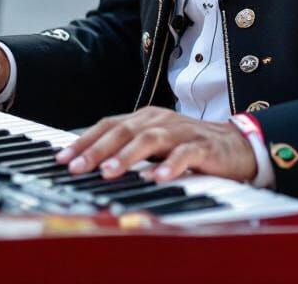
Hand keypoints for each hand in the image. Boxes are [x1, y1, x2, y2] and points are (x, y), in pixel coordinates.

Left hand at [56, 107, 256, 183]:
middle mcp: (159, 120)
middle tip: (76, 167)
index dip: (85, 140)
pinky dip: (170, 165)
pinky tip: (158, 178)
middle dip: (97, 149)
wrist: (235, 144)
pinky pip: (184, 154)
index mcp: (145, 118)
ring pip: (149, 139)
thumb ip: (128, 148)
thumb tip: (91, 162)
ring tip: (109, 171)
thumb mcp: (155, 144)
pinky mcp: (202, 147)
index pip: (108, 125)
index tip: (62, 159)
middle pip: (123, 130)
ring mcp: (181, 131)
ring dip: (126, 156)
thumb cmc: (189, 145)